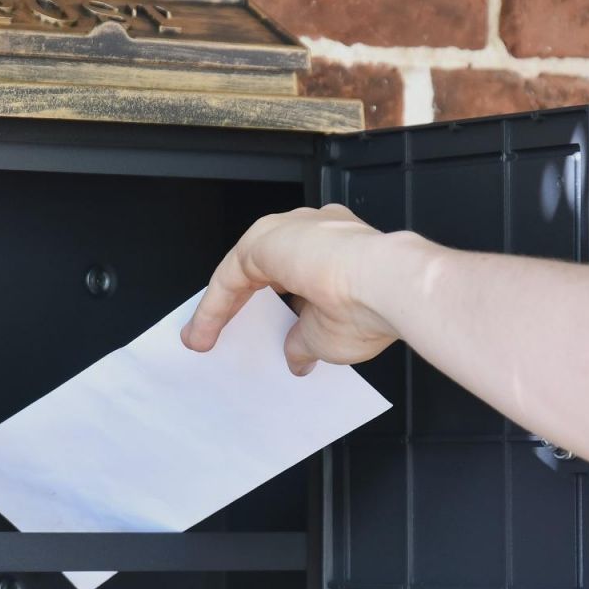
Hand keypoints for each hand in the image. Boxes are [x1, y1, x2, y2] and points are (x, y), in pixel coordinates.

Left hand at [180, 205, 400, 374]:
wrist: (384, 285)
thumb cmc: (371, 306)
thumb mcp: (328, 338)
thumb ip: (304, 342)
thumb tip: (297, 356)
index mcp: (337, 253)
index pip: (294, 281)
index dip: (272, 311)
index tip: (259, 337)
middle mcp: (312, 235)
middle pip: (263, 271)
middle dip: (240, 305)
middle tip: (219, 335)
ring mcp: (290, 232)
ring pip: (243, 270)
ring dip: (222, 305)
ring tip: (205, 337)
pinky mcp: (264, 240)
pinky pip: (229, 276)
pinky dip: (214, 306)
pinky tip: (203, 331)